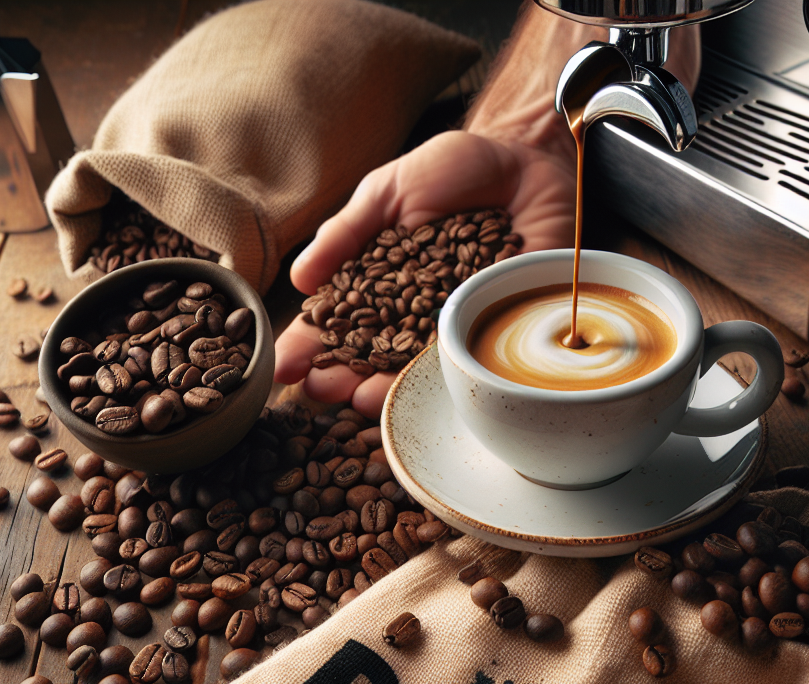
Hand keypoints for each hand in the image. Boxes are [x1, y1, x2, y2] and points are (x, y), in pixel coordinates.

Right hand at [273, 129, 575, 418]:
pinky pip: (465, 356)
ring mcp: (451, 324)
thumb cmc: (454, 170)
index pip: (336, 323)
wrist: (525, 159)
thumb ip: (344, 234)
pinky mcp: (493, 325)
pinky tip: (418, 384)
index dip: (307, 345)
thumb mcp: (387, 191)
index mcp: (378, 285)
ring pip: (411, 366)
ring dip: (383, 387)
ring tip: (357, 399)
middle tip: (316, 391)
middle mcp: (411, 313)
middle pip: (368, 355)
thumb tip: (300, 280)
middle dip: (340, 377)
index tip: (282, 365)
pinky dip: (440, 372)